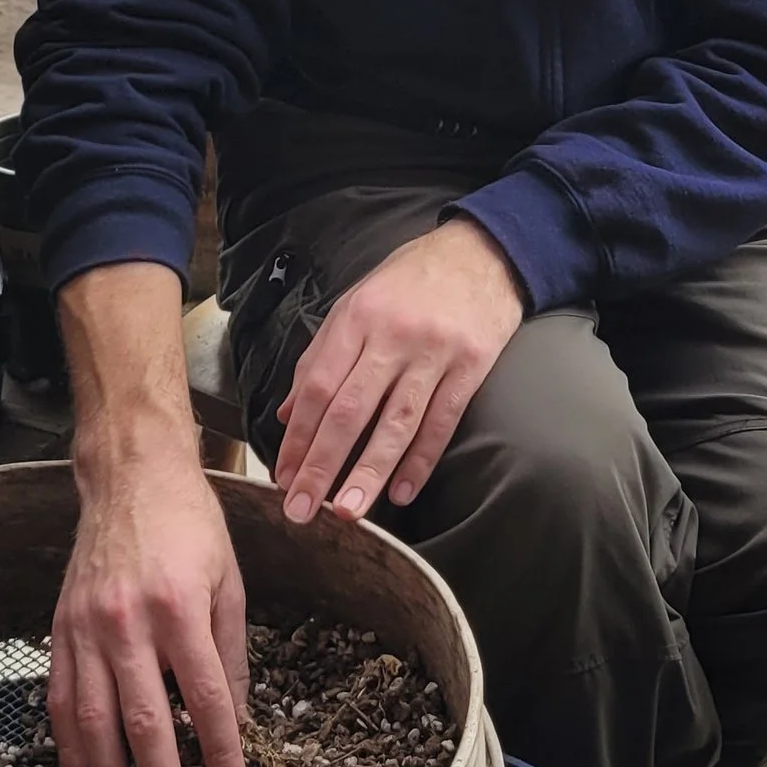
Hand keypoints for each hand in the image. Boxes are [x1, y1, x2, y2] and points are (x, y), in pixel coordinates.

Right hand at [50, 425, 249, 766]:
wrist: (129, 475)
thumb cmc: (188, 525)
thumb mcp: (228, 582)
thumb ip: (230, 654)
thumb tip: (234, 722)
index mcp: (180, 608)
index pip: (206, 698)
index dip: (220, 753)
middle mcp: (128, 622)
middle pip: (143, 723)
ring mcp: (86, 628)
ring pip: (94, 722)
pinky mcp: (60, 629)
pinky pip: (61, 700)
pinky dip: (69, 747)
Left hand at [274, 219, 524, 526]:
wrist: (482, 253)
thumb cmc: (411, 281)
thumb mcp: (356, 304)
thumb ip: (321, 358)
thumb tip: (288, 416)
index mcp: (356, 319)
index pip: (318, 388)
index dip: (299, 438)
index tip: (283, 478)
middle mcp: (392, 336)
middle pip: (350, 410)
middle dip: (323, 465)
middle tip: (303, 510)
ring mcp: (433, 352)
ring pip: (396, 423)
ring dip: (370, 472)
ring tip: (349, 513)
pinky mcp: (472, 365)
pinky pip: (442, 421)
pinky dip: (422, 460)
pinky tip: (403, 492)